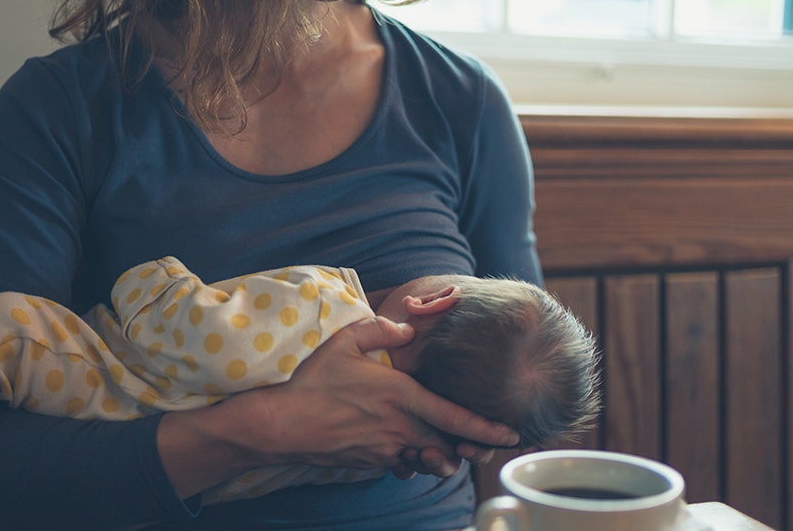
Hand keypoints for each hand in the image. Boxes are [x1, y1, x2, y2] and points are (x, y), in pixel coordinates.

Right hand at [254, 316, 518, 474]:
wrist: (281, 424)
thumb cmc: (313, 381)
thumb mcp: (345, 341)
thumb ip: (381, 330)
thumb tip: (407, 328)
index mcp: (401, 396)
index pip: (455, 416)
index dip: (486, 428)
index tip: (510, 433)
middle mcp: (400, 427)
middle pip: (448, 445)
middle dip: (468, 448)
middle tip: (482, 446)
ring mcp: (385, 449)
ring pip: (427, 459)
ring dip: (439, 455)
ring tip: (444, 450)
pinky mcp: (370, 462)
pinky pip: (401, 464)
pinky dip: (410, 458)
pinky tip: (404, 447)